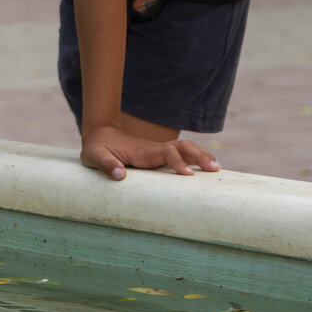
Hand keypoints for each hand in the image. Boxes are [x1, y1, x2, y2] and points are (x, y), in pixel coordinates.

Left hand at [81, 126, 220, 180]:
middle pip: (182, 146)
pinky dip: (196, 157)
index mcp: (141, 151)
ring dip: (201, 154)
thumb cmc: (96, 149)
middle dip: (199, 155)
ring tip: (217, 168)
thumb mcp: (94, 157)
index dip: (177, 161)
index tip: (187, 174)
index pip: (165, 152)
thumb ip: (106, 165)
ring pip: (185, 148)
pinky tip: (207, 167)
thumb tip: (120, 176)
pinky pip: (181, 153)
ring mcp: (158, 150)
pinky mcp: (159, 155)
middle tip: (215, 170)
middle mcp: (154, 149)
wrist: (99, 135)